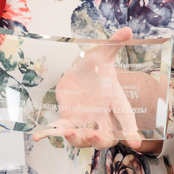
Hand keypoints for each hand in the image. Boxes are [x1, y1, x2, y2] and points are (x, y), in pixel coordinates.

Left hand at [34, 28, 166, 152]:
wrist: (78, 72)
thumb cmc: (94, 65)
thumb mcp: (102, 52)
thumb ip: (114, 43)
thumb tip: (128, 30)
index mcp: (114, 100)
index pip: (126, 118)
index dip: (131, 131)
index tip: (136, 144)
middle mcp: (101, 115)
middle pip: (107, 138)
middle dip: (100, 140)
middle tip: (92, 135)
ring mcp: (84, 120)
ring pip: (83, 139)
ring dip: (77, 140)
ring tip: (67, 132)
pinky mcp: (68, 119)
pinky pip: (60, 130)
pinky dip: (49, 134)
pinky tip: (38, 136)